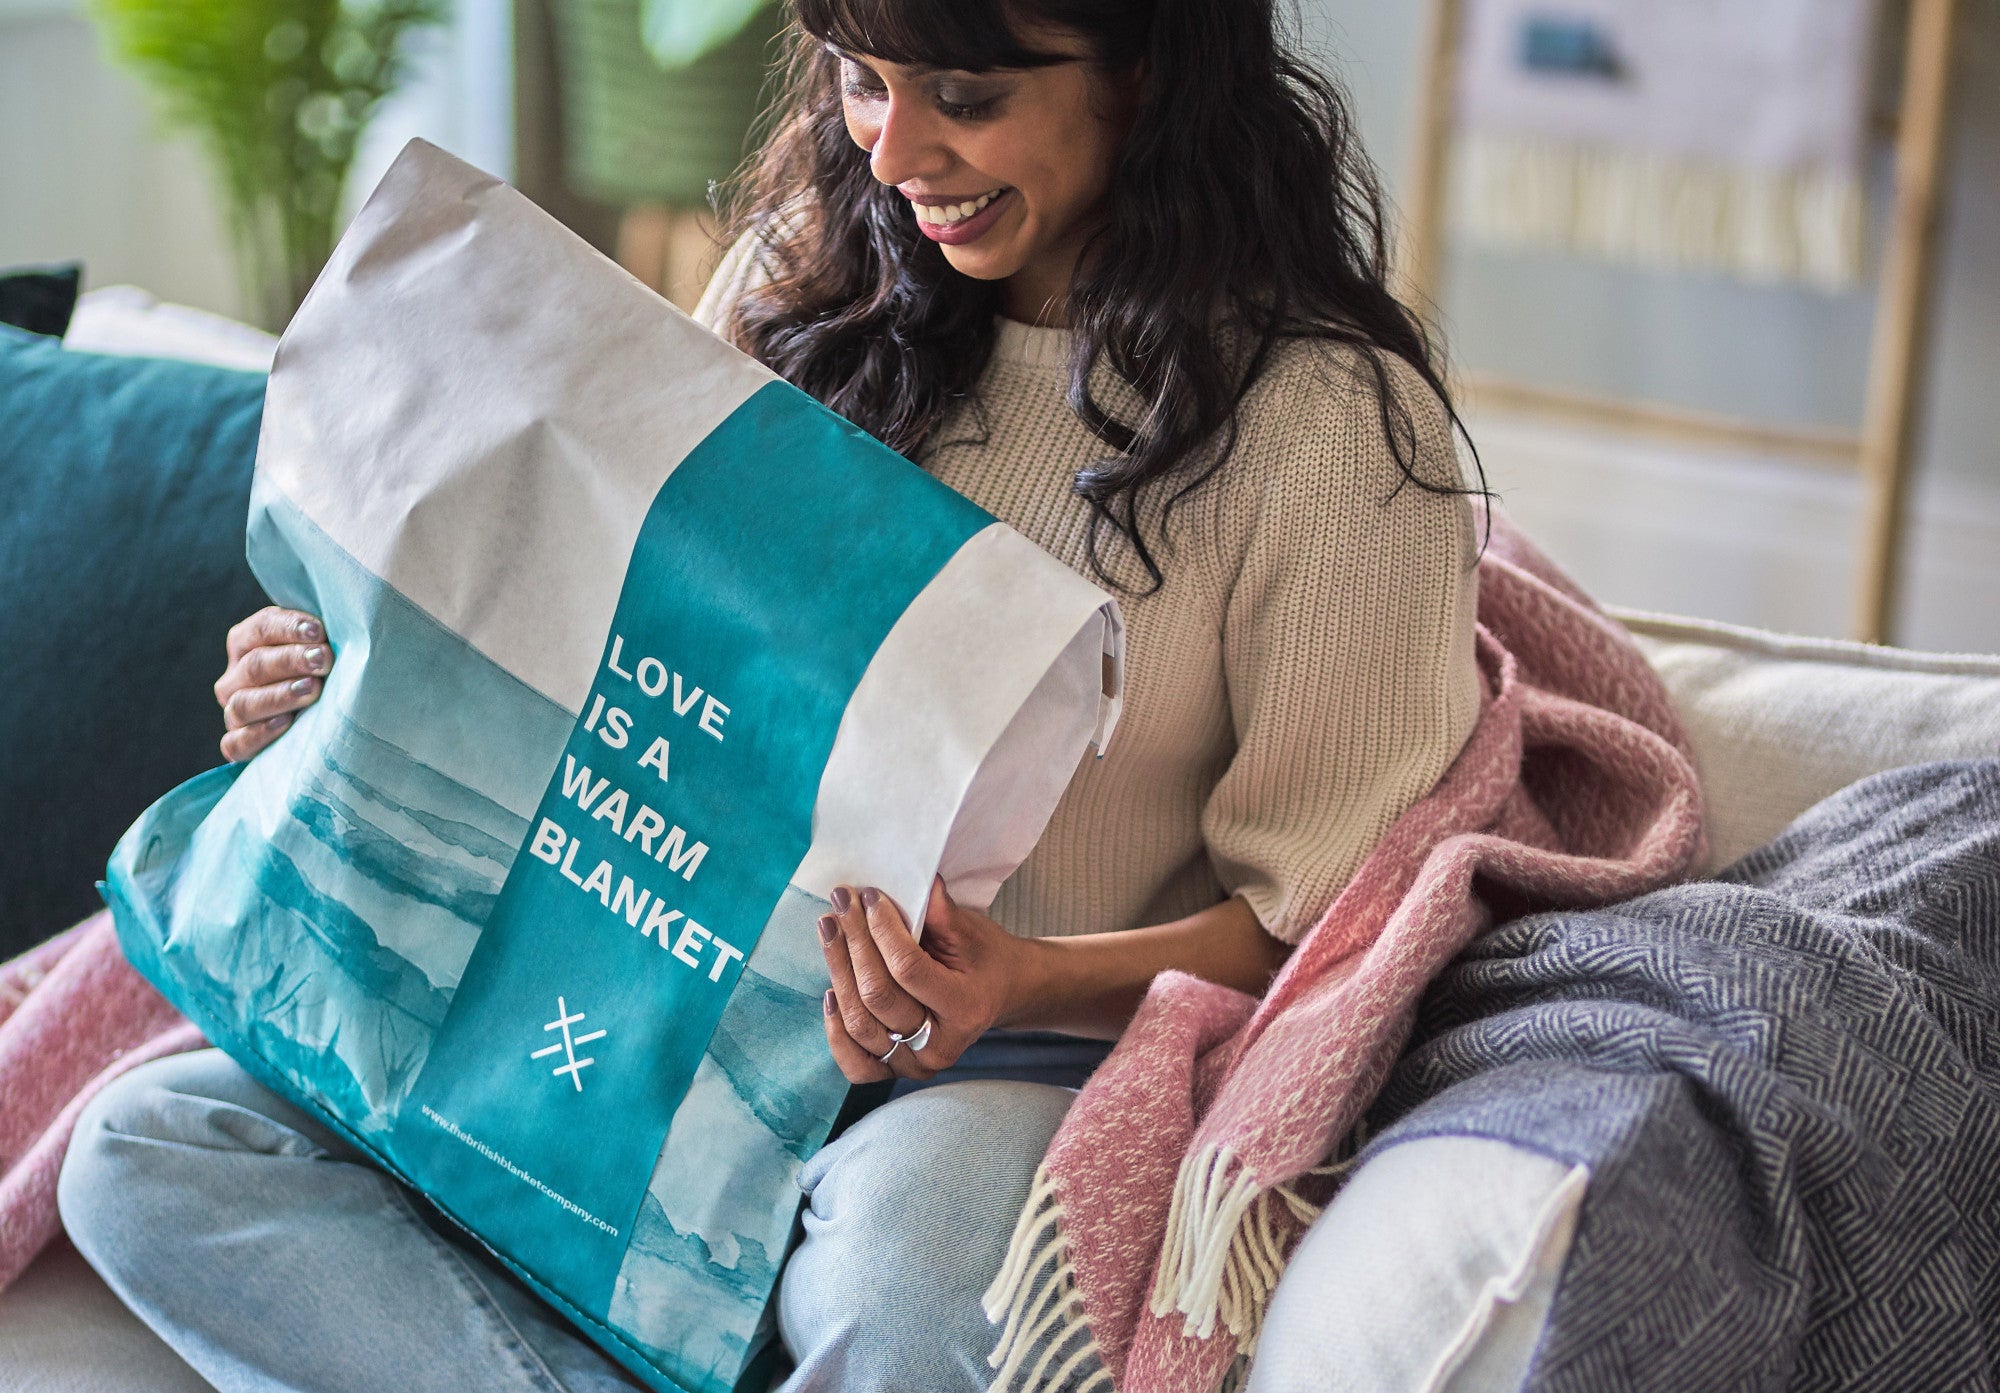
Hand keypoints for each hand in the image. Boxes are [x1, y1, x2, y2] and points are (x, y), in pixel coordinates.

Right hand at [214, 606, 332, 761]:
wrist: (319, 717)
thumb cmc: (324, 670)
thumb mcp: (321, 645)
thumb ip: (322, 634)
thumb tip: (349, 617)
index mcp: (247, 641)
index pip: (262, 628)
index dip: (289, 628)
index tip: (319, 631)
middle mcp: (235, 676)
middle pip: (255, 665)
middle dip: (291, 661)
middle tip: (324, 660)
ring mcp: (234, 710)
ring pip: (243, 703)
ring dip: (279, 696)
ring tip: (312, 690)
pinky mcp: (237, 743)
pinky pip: (236, 743)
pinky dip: (258, 734)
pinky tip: (287, 723)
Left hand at [819, 877, 1023, 1083]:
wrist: (1001, 993)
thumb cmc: (983, 958)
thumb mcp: (971, 931)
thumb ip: (941, 912)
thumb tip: (915, 880)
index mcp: (964, 1007)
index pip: (908, 968)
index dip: (882, 929)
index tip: (869, 895)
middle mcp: (940, 1045)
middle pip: (878, 995)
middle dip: (854, 942)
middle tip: (841, 901)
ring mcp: (916, 1065)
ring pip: (860, 1024)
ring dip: (837, 972)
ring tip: (829, 931)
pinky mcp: (897, 1071)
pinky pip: (855, 1064)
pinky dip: (836, 1032)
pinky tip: (829, 993)